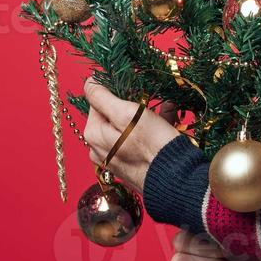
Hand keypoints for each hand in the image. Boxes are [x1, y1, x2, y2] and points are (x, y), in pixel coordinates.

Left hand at [81, 77, 180, 193]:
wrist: (173, 179)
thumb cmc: (150, 144)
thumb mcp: (126, 113)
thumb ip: (103, 96)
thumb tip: (88, 82)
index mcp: (93, 134)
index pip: (96, 101)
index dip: (114, 90)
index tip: (132, 87)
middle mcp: (99, 148)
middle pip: (112, 114)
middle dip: (133, 103)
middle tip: (150, 98)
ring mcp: (115, 157)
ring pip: (129, 125)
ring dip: (147, 113)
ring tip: (167, 108)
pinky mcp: (131, 163)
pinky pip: (138, 138)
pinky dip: (152, 126)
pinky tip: (169, 117)